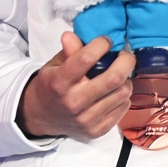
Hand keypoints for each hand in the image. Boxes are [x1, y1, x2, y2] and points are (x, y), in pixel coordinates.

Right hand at [17, 32, 134, 139]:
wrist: (41, 117)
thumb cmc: (51, 86)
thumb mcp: (53, 65)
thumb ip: (67, 51)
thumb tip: (72, 35)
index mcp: (59, 82)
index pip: (85, 59)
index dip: (101, 45)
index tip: (106, 40)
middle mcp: (73, 102)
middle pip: (113, 78)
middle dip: (126, 61)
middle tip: (125, 54)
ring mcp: (87, 119)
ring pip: (123, 93)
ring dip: (125, 79)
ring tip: (118, 74)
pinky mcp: (97, 130)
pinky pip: (123, 108)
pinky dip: (123, 96)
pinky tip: (113, 92)